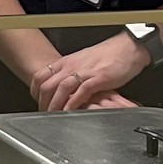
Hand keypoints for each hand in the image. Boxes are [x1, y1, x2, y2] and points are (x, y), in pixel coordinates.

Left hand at [31, 35, 149, 111]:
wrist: (127, 47)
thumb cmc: (108, 55)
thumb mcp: (83, 61)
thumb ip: (72, 72)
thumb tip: (63, 85)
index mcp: (67, 61)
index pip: (41, 75)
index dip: (35, 90)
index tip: (36, 101)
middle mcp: (72, 66)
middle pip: (47, 84)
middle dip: (42, 101)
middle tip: (43, 113)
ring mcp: (84, 71)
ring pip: (61, 88)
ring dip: (55, 104)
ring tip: (52, 116)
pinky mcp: (98, 78)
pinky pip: (80, 92)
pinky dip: (73, 103)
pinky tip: (69, 112)